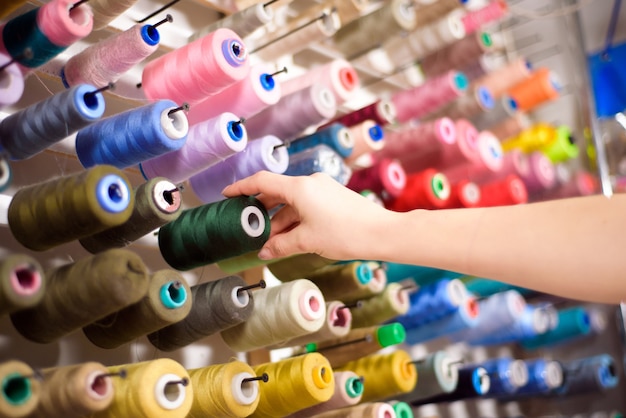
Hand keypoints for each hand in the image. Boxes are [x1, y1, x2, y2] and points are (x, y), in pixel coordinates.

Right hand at [222, 171, 393, 260]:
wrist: (381, 233)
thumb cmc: (345, 234)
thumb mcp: (307, 241)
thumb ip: (281, 245)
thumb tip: (264, 252)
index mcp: (300, 187)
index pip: (262, 182)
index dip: (242, 188)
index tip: (227, 195)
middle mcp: (310, 183)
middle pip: (277, 193)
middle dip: (262, 212)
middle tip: (248, 227)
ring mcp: (323, 189)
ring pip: (292, 203)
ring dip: (280, 221)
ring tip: (269, 242)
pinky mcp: (333, 198)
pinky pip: (306, 206)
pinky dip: (295, 220)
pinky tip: (289, 237)